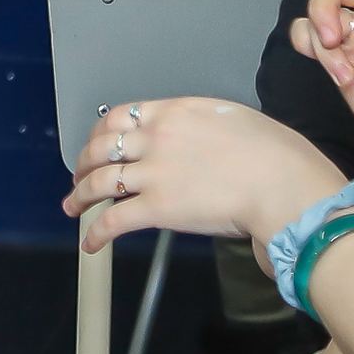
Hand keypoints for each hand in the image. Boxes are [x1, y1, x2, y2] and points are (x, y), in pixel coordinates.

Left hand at [64, 97, 341, 255]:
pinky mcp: (156, 208)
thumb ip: (202, 124)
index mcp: (173, 111)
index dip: (101, 132)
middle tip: (79, 175)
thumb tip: (196, 135)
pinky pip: (114, 220)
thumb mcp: (231, 118)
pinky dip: (96, 233)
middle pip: (101, 146)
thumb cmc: (273, 151)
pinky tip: (90, 243)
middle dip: (83, 163)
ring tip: (72, 207)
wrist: (280, 181)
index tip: (98, 143)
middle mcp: (156, 137)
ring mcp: (153, 172)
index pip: (121, 116)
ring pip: (98, 181)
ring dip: (79, 196)